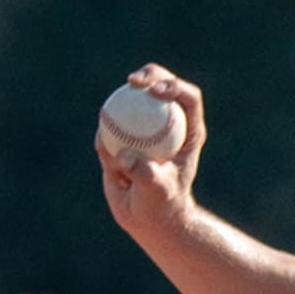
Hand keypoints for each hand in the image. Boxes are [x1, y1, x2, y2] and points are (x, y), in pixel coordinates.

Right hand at [96, 63, 207, 242]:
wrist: (146, 218)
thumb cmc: (160, 205)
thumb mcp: (156, 191)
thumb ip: (144, 173)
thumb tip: (123, 155)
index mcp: (189, 130)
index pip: (188, 98)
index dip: (174, 86)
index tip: (155, 91)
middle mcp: (169, 125)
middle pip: (162, 88)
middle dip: (150, 75)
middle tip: (133, 82)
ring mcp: (145, 129)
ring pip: (133, 103)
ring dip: (120, 107)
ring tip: (110, 123)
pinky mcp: (123, 138)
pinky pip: (110, 128)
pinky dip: (105, 136)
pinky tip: (107, 153)